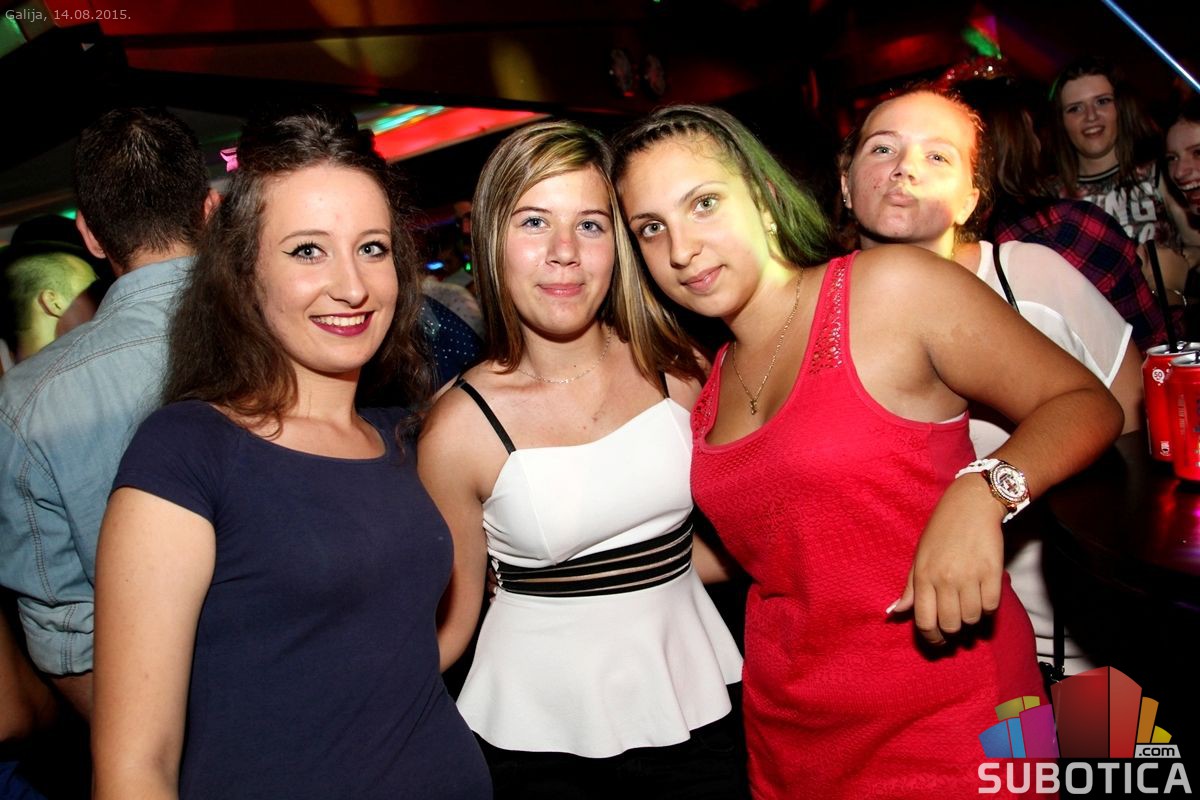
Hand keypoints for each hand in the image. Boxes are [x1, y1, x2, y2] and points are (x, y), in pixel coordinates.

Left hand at [888, 475, 1004, 644]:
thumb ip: (910, 588)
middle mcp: (945, 578)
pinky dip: (988, 609)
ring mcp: (969, 575)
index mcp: (923, 576)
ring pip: (972, 618)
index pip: (924, 621)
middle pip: (950, 625)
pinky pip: (991, 606)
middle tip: (955, 628)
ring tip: (968, 609)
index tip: (937, 642)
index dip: (931, 638)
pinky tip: (983, 599)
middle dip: (952, 632)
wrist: (970, 506)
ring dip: (971, 620)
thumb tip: (896, 612)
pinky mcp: (992, 572)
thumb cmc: (940, 532)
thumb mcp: (919, 557)